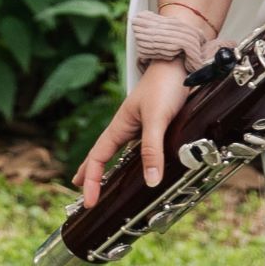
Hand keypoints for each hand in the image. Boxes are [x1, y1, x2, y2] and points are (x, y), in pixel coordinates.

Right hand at [73, 61, 190, 206]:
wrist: (180, 64)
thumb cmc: (164, 86)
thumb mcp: (157, 119)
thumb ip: (152, 149)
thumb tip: (149, 181)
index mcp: (119, 126)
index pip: (97, 157)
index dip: (91, 180)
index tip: (89, 202)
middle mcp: (126, 128)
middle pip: (101, 155)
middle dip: (91, 174)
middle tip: (84, 194)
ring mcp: (139, 127)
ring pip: (119, 152)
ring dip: (108, 168)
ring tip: (103, 182)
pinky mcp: (155, 126)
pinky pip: (138, 149)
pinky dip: (132, 162)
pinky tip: (137, 165)